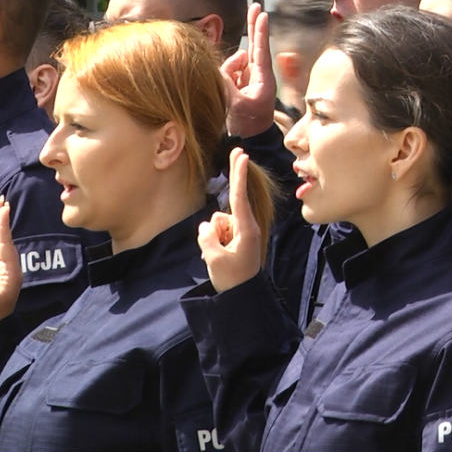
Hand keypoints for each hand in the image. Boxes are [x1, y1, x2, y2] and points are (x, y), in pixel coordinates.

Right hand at [198, 148, 261, 292]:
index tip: (242, 154)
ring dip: (213, 238)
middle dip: (231, 184)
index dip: (238, 174)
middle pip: (230, 202)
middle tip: (236, 156)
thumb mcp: (215, 259)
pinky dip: (212, 243)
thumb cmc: (232, 279)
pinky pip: (214, 233)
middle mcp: (244, 226)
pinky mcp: (232, 238)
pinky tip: (218, 258)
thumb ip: (206, 238)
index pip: (238, 197)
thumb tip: (206, 226)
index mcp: (246, 229)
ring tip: (220, 258)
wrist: (241, 297)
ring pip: (215, 223)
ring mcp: (238, 232)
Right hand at [223, 4, 277, 137]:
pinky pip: (228, 71)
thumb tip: (229, 64)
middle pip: (254, 45)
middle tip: (255, 6)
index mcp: (263, 79)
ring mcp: (248, 77)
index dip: (260, 31)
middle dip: (253, 26)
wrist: (248, 139)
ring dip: (230, 70)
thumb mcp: (237, 103)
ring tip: (234, 91)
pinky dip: (226, 75)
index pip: (261, 50)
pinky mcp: (238, 82)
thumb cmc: (248, 123)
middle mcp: (257, 74)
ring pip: (234, 62)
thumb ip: (229, 80)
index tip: (262, 13)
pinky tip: (229, 90)